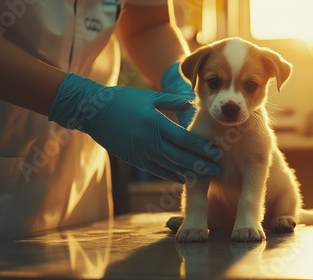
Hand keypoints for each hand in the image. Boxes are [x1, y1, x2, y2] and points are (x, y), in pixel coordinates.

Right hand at [48, 73, 220, 182]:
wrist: (93, 112)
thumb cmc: (123, 100)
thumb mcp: (150, 97)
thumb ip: (173, 101)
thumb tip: (194, 102)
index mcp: (155, 124)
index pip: (184, 139)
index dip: (202, 148)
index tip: (217, 153)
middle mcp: (149, 141)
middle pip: (181, 157)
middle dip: (201, 165)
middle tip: (218, 170)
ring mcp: (141, 152)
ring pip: (170, 167)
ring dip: (189, 173)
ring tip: (206, 177)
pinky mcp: (135, 159)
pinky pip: (157, 170)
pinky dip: (171, 175)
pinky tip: (184, 178)